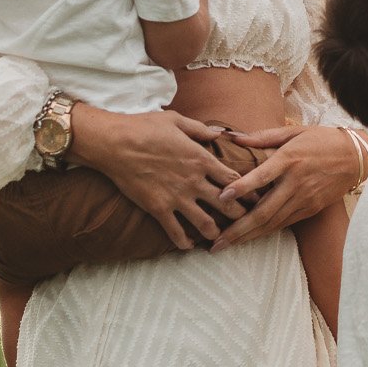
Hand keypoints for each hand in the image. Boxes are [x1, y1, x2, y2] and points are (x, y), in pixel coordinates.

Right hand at [67, 103, 246, 249]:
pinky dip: (183, 242)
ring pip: (205, 223)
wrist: (114, 142)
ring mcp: (176, 197)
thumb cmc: (144, 127)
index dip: (246, 190)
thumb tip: (220, 134)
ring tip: (218, 237)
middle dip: (238, 214)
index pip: (233, 179)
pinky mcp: (158, 209)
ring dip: (214, 232)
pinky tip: (187, 245)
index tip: (253, 197)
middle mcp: (194, 181)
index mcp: (201, 158)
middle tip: (243, 221)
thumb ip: (201, 130)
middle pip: (226, 204)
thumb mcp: (177, 120)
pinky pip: (175, 232)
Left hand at [209, 124, 366, 249]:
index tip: (221, 197)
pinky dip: (265, 232)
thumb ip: (262, 137)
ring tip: (225, 245)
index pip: (262, 176)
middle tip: (216, 241)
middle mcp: (296, 182)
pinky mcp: (311, 209)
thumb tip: (232, 136)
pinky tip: (248, 238)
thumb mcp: (293, 131)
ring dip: (248, 236)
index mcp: (290, 159)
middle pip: (264, 210)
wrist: (356, 157)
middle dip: (238, 228)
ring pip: (272, 222)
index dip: (242, 188)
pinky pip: (284, 223)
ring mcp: (305, 199)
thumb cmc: (321, 140)